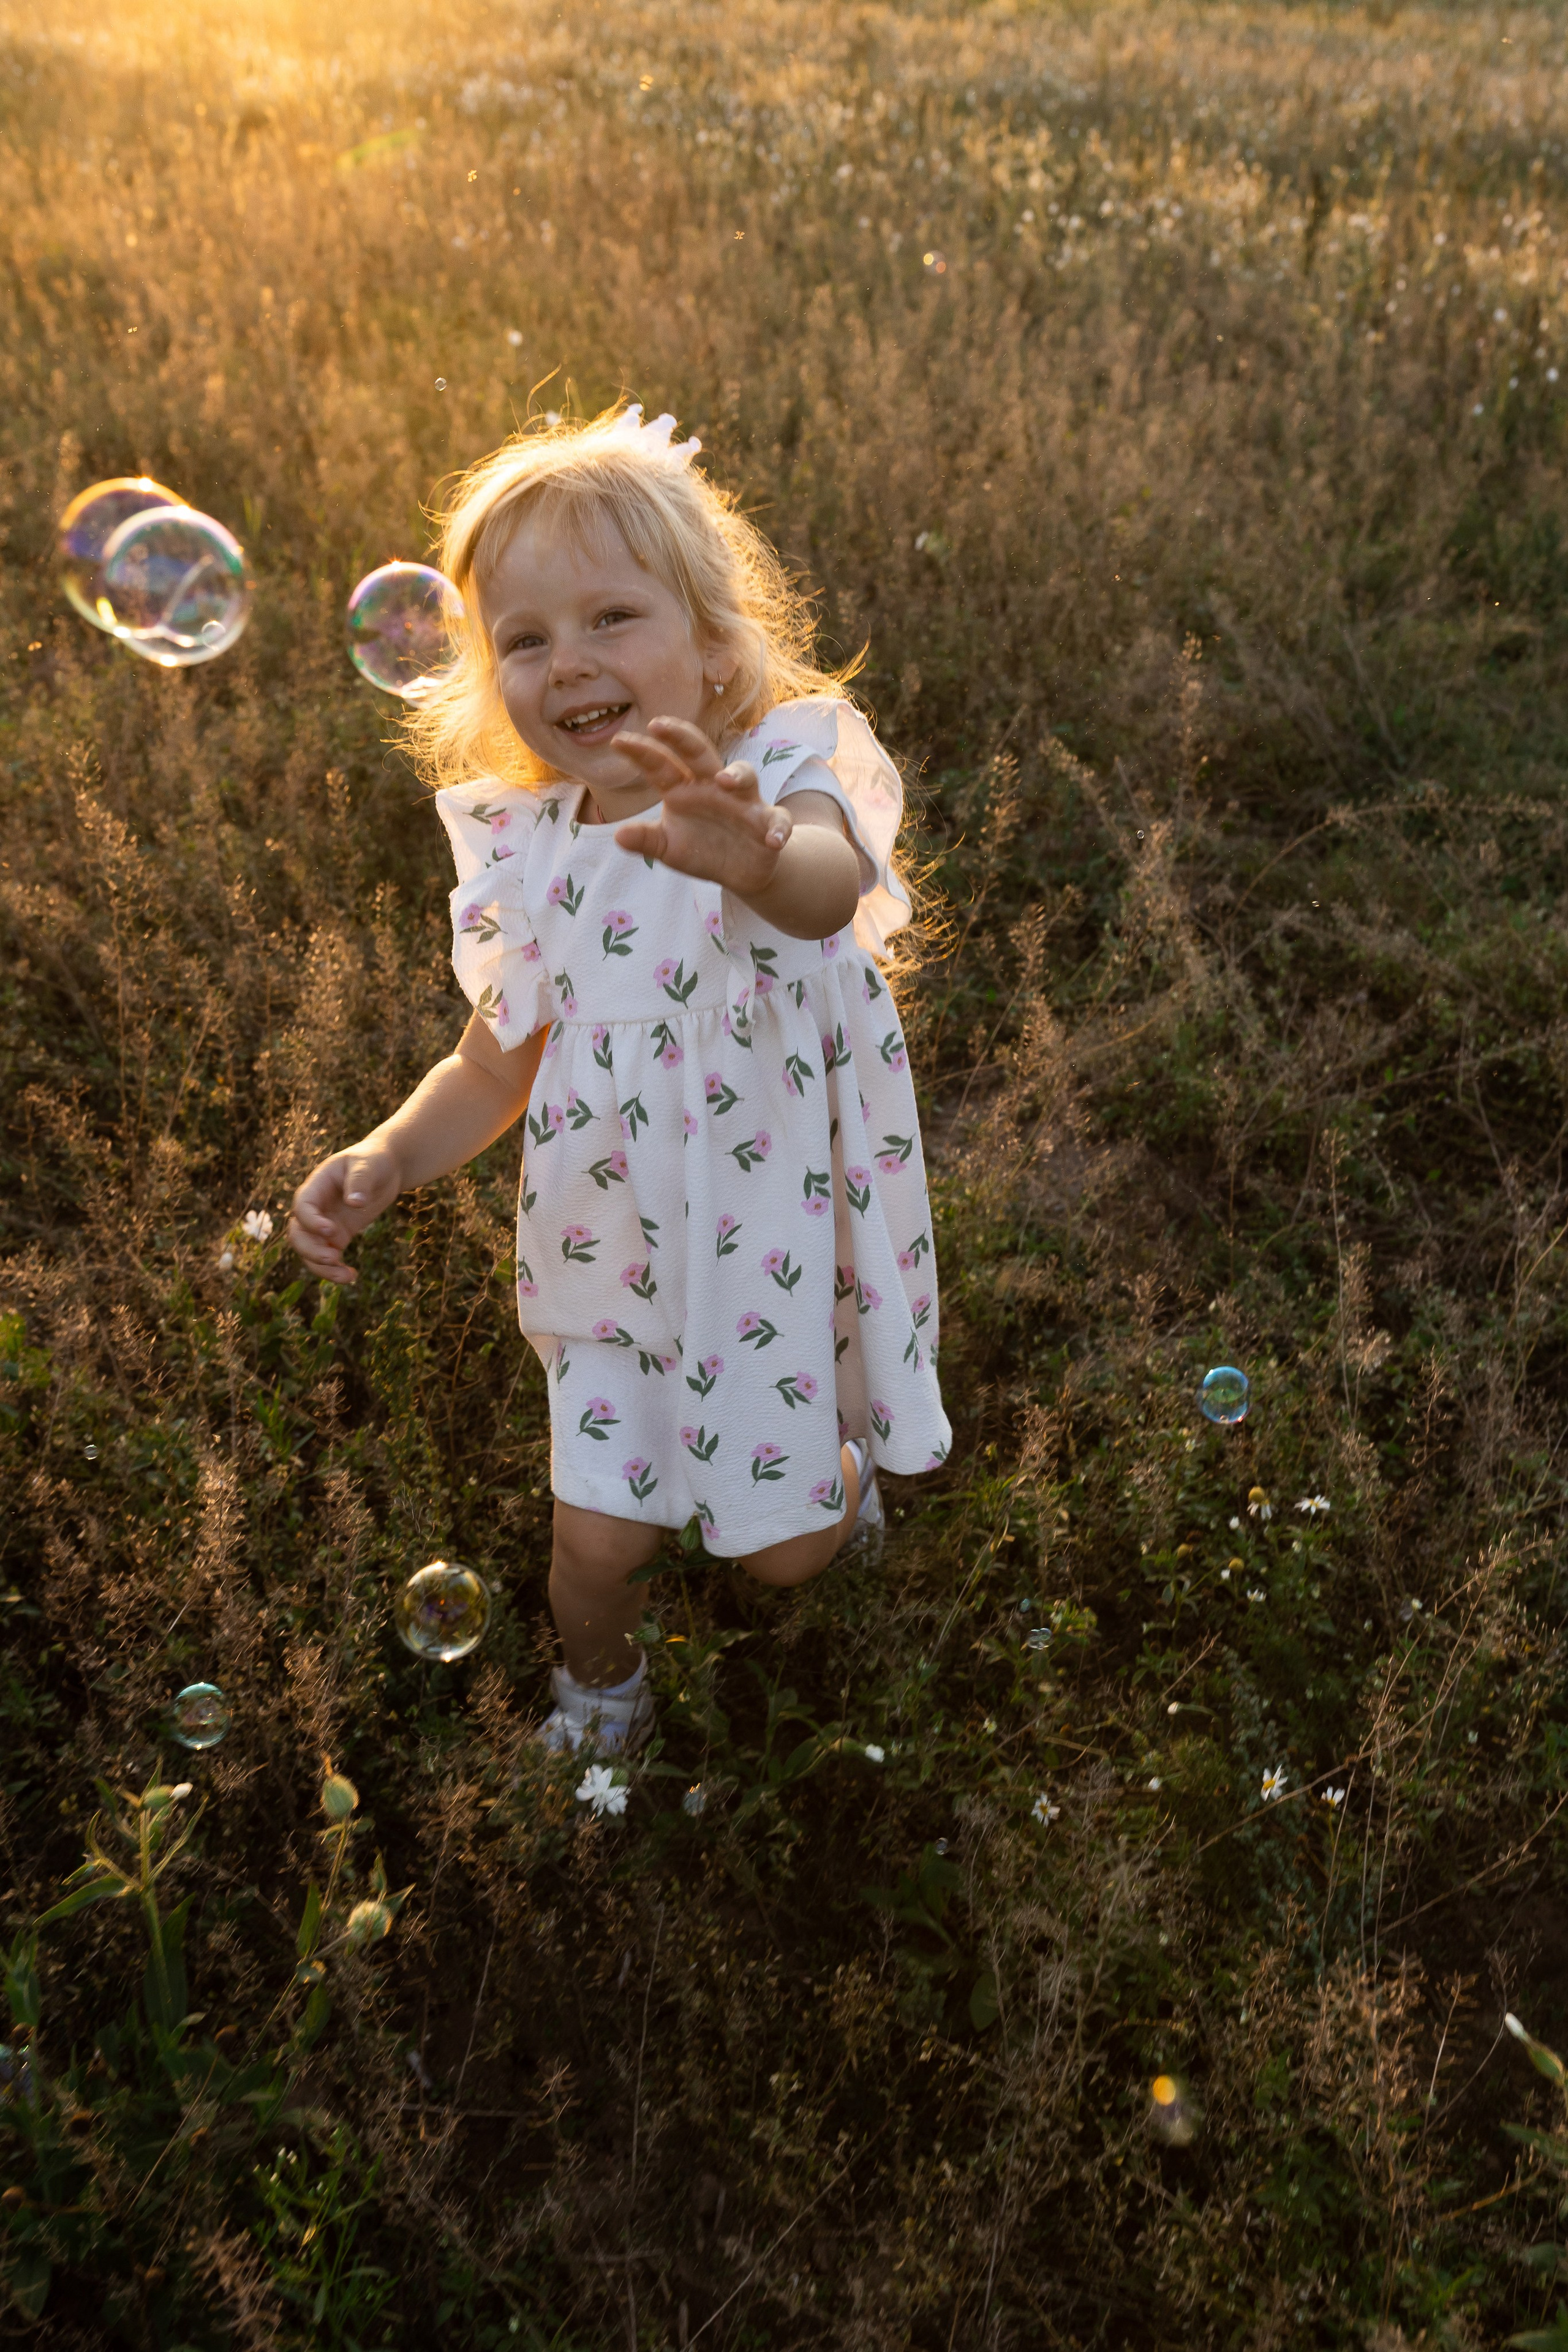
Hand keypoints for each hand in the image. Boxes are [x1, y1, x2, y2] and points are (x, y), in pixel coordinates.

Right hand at [288, 1139, 401, 1286]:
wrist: (385, 1169)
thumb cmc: (373, 1161)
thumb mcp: (368, 1165)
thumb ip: (360, 1181)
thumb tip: (355, 1203)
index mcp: (316, 1186)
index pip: (302, 1206)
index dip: (311, 1221)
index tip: (332, 1231)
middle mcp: (316, 1208)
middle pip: (298, 1234)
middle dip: (311, 1250)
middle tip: (335, 1258)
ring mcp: (324, 1224)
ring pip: (309, 1251)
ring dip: (322, 1267)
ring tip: (347, 1276)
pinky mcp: (338, 1236)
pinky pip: (327, 1257)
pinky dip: (334, 1270)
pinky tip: (351, 1276)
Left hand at [610, 717, 792, 894]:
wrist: (739, 871)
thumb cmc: (701, 850)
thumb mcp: (669, 848)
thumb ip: (647, 840)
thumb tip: (619, 836)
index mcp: (684, 789)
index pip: (661, 765)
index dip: (641, 752)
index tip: (617, 741)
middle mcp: (713, 787)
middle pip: (700, 753)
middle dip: (682, 737)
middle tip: (659, 724)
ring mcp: (743, 802)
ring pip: (745, 776)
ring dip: (737, 774)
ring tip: (724, 779)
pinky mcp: (768, 823)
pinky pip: (777, 820)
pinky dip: (778, 828)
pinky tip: (774, 840)